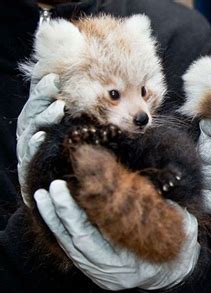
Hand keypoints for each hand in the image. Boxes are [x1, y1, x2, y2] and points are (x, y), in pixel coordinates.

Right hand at [17, 72, 64, 206]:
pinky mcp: (27, 167)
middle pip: (32, 109)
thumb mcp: (71, 129)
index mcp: (36, 119)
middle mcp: (29, 131)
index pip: (38, 99)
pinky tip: (42, 136)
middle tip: (55, 84)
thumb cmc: (65, 155)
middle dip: (42, 95)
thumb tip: (73, 87)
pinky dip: (35, 144)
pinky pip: (29, 154)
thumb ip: (70, 110)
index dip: (43, 86)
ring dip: (44, 116)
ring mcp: (26, 148)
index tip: (56, 76)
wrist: (58, 187)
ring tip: (58, 108)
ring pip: (31, 128)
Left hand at [33, 180, 199, 290]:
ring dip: (54, 221)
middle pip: (76, 243)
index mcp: (128, 263)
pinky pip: (71, 249)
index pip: (94, 239)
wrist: (174, 272)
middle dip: (61, 214)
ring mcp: (99, 272)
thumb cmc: (179, 246)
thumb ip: (168, 208)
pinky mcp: (94, 268)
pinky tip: (53, 211)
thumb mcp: (182, 226)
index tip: (69, 190)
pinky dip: (61, 229)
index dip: (77, 215)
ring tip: (42, 196)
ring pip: (69, 247)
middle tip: (51, 189)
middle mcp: (109, 272)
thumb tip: (157, 181)